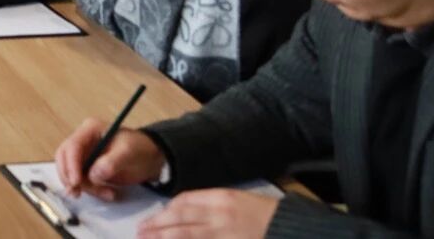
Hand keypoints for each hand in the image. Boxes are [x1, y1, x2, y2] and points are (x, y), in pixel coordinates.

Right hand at [55, 122, 164, 200]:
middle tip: (77, 193)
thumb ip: (111, 162)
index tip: (76, 182)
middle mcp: (83, 140)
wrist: (151, 158)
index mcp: (90, 129)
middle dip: (70, 177)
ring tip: (106, 194)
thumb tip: (94, 174)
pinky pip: (81, 180)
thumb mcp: (128, 152)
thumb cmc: (140, 149)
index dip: (71, 165)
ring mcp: (85, 154)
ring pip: (71, 172)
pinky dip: (90, 190)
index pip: (72, 146)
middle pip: (64, 158)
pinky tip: (107, 194)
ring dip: (85, 187)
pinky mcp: (88, 168)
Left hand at [139, 190, 277, 237]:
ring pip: (187, 237)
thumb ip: (213, 206)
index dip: (166, 211)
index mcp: (223, 198)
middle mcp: (220, 216)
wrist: (293, 229)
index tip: (154, 218)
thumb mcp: (240, 201)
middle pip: (180, 220)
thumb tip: (186, 213)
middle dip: (157, 227)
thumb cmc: (269, 215)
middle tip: (140, 232)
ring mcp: (224, 234)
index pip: (185, 202)